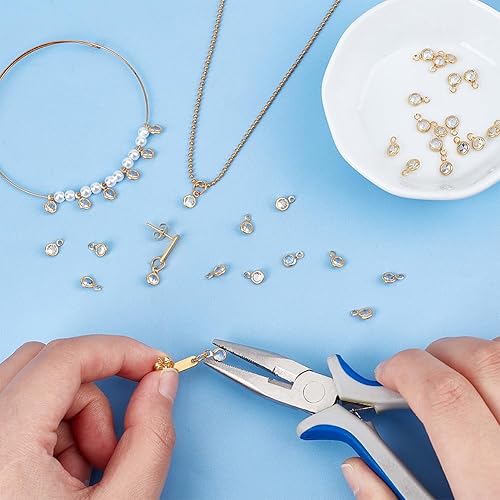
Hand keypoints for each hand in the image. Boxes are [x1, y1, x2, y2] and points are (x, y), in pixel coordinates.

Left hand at [0, 335, 177, 498]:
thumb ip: (150, 437)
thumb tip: (161, 384)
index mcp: (4, 444)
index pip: (64, 358)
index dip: (120, 352)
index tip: (152, 364)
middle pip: (46, 365)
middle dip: (94, 397)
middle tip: (114, 442)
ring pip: (34, 387)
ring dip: (74, 419)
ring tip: (86, 473)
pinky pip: (18, 410)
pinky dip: (50, 433)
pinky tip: (60, 478)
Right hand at [341, 336, 499, 498]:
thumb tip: (357, 471)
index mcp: (491, 488)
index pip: (442, 396)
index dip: (405, 370)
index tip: (386, 374)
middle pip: (479, 364)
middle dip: (434, 355)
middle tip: (414, 374)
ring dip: (476, 356)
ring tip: (454, 374)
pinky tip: (492, 388)